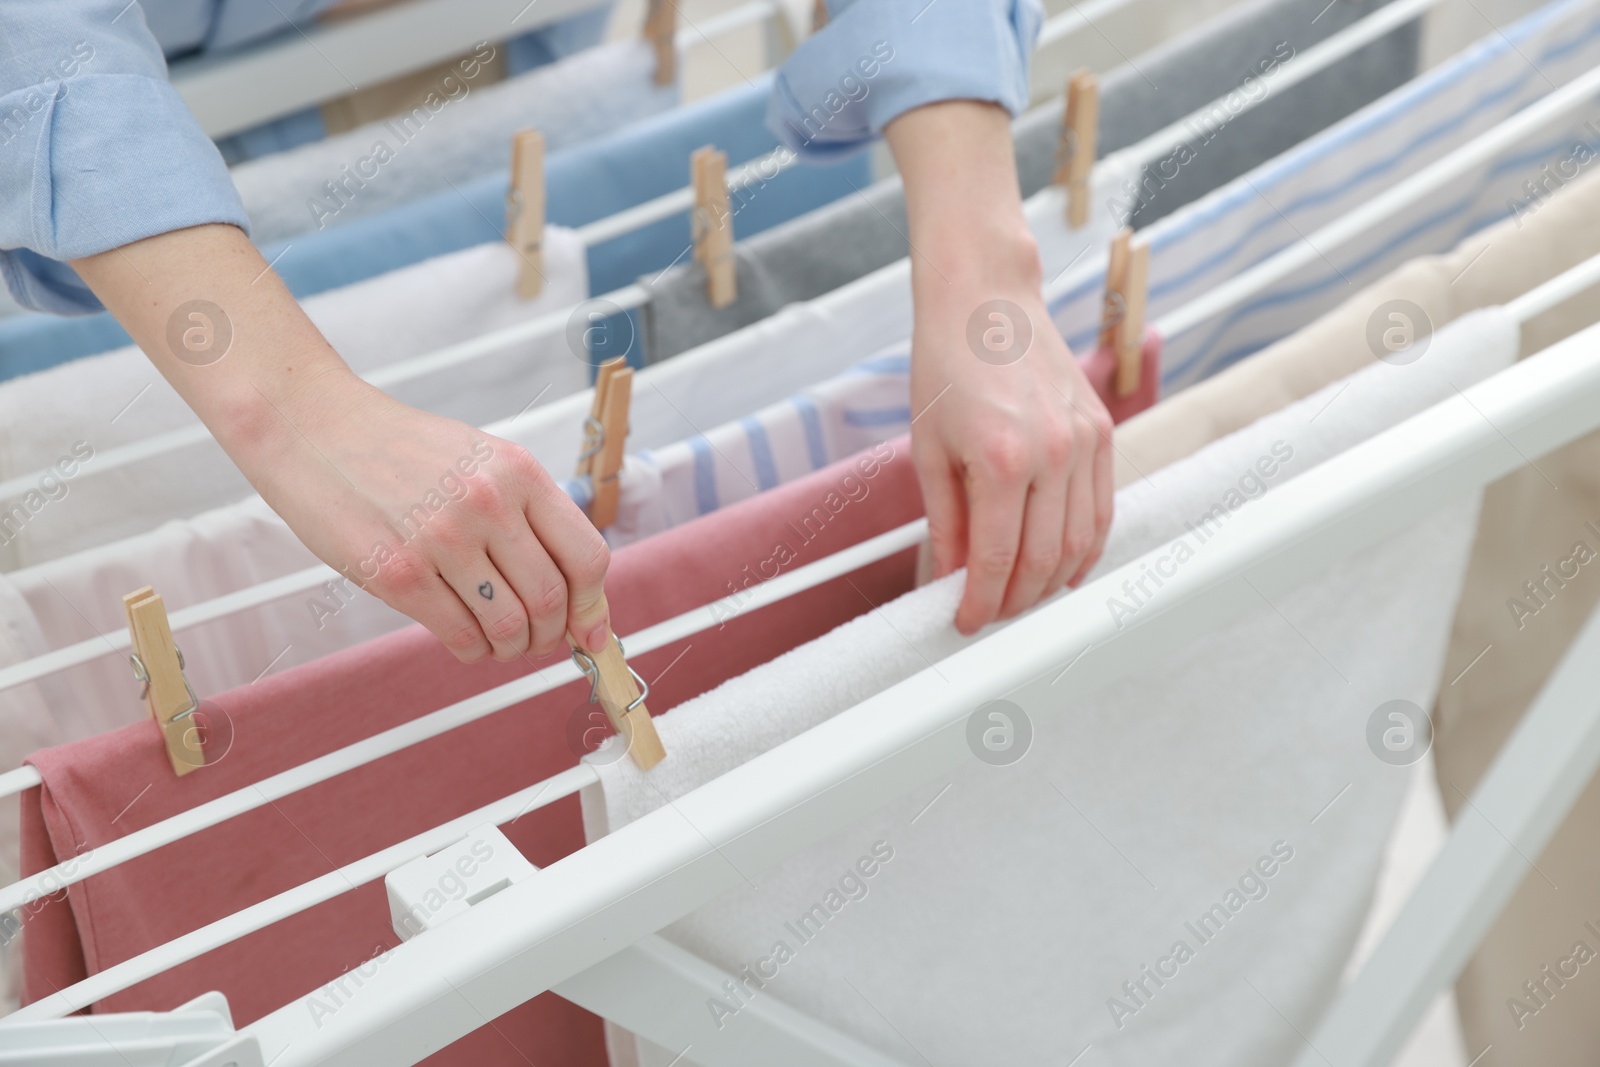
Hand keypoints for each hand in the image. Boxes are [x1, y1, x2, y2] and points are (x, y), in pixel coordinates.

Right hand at [71, 223, 610, 663]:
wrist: (314, 426)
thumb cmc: (401, 448)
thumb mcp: (481, 459)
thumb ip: (529, 516)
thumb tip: (578, 594)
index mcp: (519, 472)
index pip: (587, 556)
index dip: (592, 604)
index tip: (587, 626)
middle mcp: (489, 504)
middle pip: (551, 600)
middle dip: (549, 634)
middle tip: (533, 639)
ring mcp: (442, 539)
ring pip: (508, 626)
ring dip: (511, 648)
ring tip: (499, 642)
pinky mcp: (397, 573)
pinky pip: (460, 635)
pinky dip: (472, 652)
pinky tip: (466, 642)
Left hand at [913, 273, 1113, 635]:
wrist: (986, 299)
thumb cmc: (946, 364)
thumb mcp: (928, 449)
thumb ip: (945, 520)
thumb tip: (952, 576)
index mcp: (1000, 460)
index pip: (998, 559)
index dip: (981, 603)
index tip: (965, 622)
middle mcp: (1052, 454)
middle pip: (1044, 560)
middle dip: (1017, 602)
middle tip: (991, 616)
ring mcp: (1084, 443)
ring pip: (1081, 542)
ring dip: (1054, 582)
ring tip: (1023, 598)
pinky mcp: (1102, 431)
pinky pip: (1102, 507)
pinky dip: (1086, 546)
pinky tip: (1064, 567)